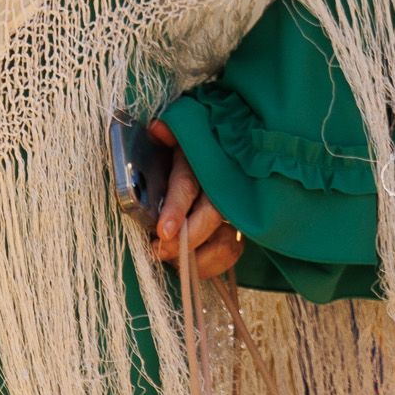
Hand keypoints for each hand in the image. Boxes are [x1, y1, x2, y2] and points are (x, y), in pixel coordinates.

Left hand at [144, 121, 243, 278]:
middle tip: (160, 251)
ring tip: (171, 259)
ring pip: (227, 242)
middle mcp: (222, 186)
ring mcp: (234, 210)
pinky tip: (190, 265)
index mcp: (203, 160)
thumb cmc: (189, 149)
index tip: (163, 231)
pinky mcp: (237, 230)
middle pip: (211, 217)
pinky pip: (231, 253)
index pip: (188, 185)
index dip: (177, 208)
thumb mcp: (177, 138)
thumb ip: (168, 133)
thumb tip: (158, 129)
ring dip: (198, 258)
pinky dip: (210, 265)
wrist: (217, 155)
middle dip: (186, 240)